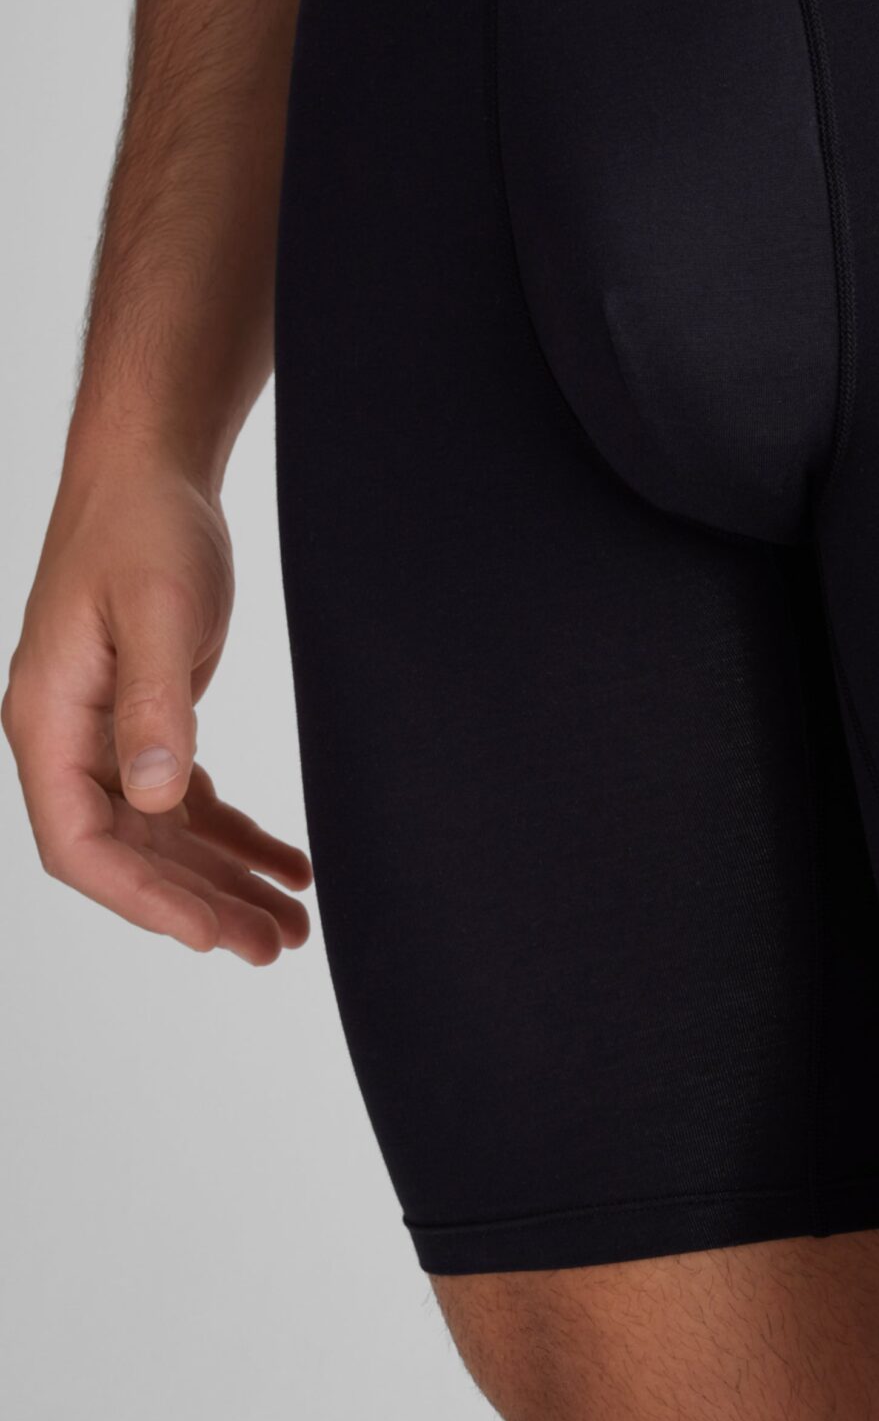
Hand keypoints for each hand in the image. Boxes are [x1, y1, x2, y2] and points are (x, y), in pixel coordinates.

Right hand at [5, 459, 309, 960]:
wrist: (152, 473)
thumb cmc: (143, 528)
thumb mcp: (156, 612)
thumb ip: (153, 705)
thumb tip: (152, 797)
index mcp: (48, 722)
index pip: (79, 843)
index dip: (141, 898)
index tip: (207, 934)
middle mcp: (68, 740)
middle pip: (128, 855)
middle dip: (198, 906)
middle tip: (271, 947)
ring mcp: (105, 735)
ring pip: (161, 837)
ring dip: (222, 883)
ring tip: (288, 927)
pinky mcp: (148, 721)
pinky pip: (185, 802)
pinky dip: (233, 837)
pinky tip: (285, 865)